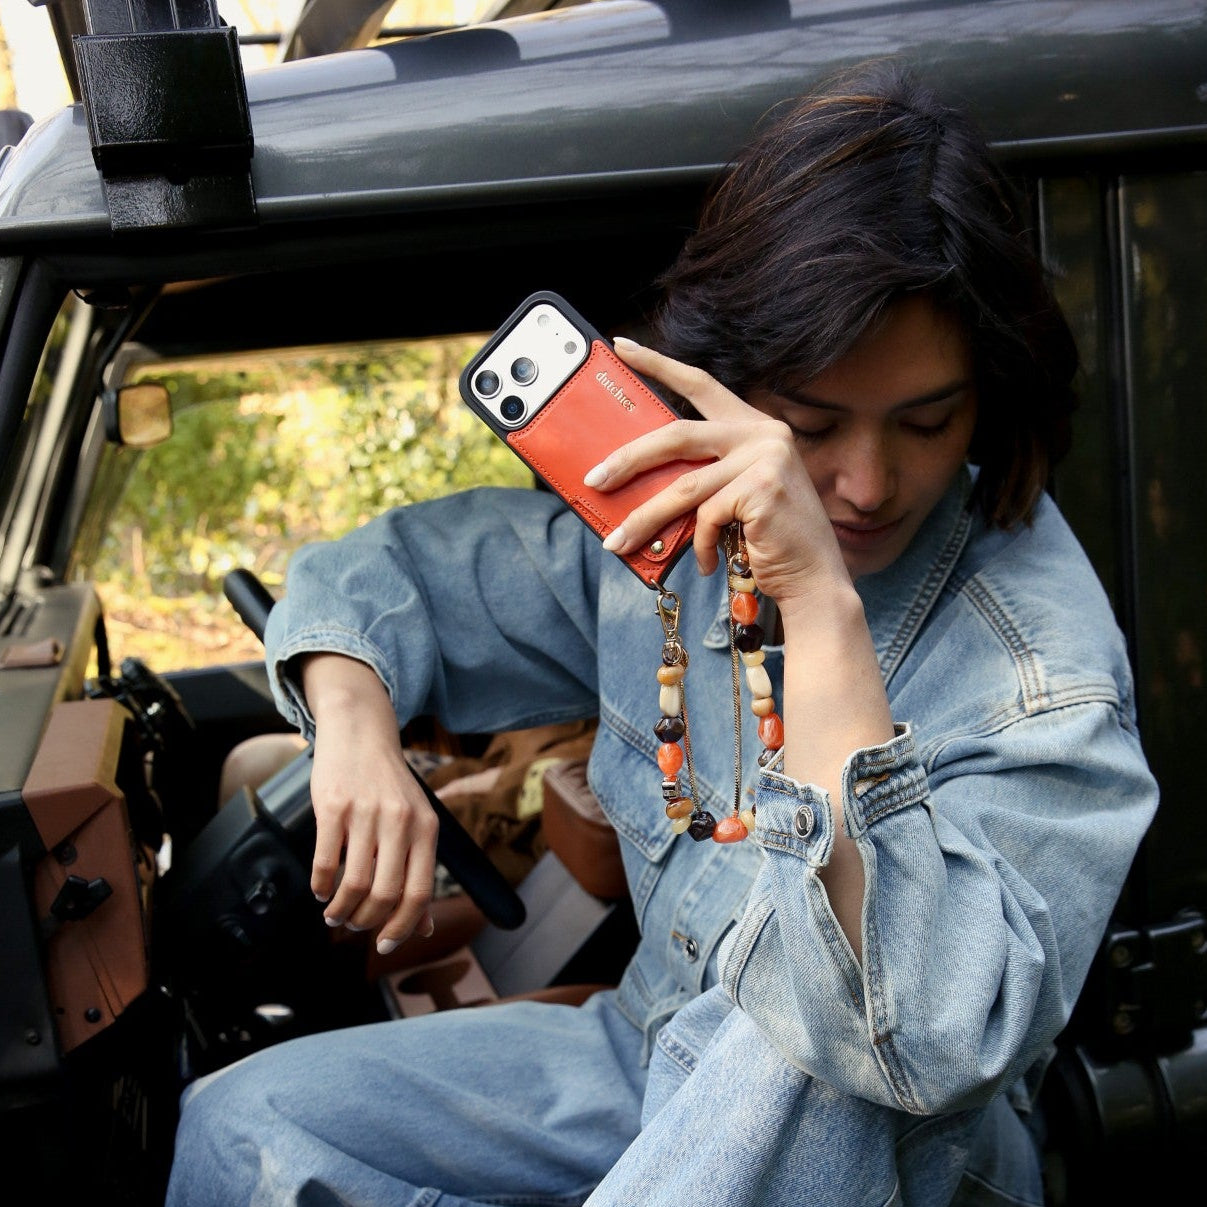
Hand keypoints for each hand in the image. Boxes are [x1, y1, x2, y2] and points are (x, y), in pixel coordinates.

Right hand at [302, 653, 436, 953]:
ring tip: (335, 914)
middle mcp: (400, 821)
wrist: (361, 732)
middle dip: (367, 921)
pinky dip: (322, 885)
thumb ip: (419, 871)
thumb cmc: (389, 784)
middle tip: (354, 926)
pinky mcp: (333, 807)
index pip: (419, 892)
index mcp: (426, 828)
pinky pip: (326, 861)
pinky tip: (321, 890)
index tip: (385, 944)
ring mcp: (366, 813)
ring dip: (341, 910)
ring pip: (354, 883)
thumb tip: (424, 926)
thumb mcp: (415, 822)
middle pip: (385, 894)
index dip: (402, 927)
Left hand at [589, 338, 849, 604]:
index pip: (700, 384)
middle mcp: (764, 434)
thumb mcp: (733, 498)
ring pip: (683, 487)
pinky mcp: (762, 489)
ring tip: (617, 542)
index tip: (622, 347)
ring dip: (643, 518)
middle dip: (628, 459)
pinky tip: (706, 564)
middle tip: (594, 478)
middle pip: (677, 435)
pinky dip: (698, 547)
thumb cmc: (768, 542)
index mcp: (755, 427)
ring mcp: (766, 459)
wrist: (814, 580)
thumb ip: (700, 478)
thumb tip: (634, 481)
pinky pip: (705, 518)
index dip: (659, 364)